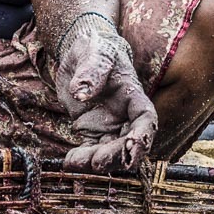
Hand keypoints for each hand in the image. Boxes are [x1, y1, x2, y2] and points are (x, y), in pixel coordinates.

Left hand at [54, 16, 157, 170]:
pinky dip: (81, 159)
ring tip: (74, 163)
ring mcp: (109, 126)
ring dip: (96, 163)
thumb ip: (92, 71)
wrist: (82, 56)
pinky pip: (90, 150)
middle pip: (127, 143)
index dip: (143, 136)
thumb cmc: (96, 50)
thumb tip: (81, 92)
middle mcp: (125, 116)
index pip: (145, 120)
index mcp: (133, 97)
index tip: (131, 147)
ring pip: (109, 152)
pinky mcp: (92, 131)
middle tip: (97, 163)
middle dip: (115, 156)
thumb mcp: (95, 54)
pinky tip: (68, 162)